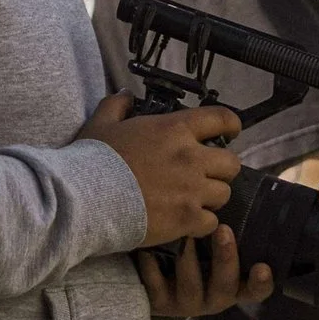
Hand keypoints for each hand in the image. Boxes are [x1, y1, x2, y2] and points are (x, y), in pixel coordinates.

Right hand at [77, 92, 243, 245]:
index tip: (231, 131)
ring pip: (224, 194)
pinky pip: (211, 222)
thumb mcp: (102, 123)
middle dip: (222, 169)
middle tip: (206, 175)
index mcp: (175, 130)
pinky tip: (186, 222)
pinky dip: (201, 224)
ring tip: (194, 201)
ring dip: (212, 197)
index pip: (220, 119)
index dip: (231, 125)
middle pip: (231, 163)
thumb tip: (126, 96)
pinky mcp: (187, 219)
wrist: (86, 198)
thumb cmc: (94, 160)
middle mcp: (191, 158)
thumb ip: (117, 105)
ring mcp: (192, 190)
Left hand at [136, 225, 273, 317]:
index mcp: (233, 283)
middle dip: (226, 258)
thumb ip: (226, 225)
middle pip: (225, 285)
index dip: (261, 282)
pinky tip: (148, 250)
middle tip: (223, 230)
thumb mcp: (213, 241)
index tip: (262, 266)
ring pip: (191, 287)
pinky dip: (152, 269)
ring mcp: (186, 301)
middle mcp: (213, 296)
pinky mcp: (159, 302)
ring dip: (189, 261)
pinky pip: (156, 289)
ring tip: (185, 235)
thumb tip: (237, 181)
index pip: (254, 289)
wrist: (156, 276)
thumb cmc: (194, 248)